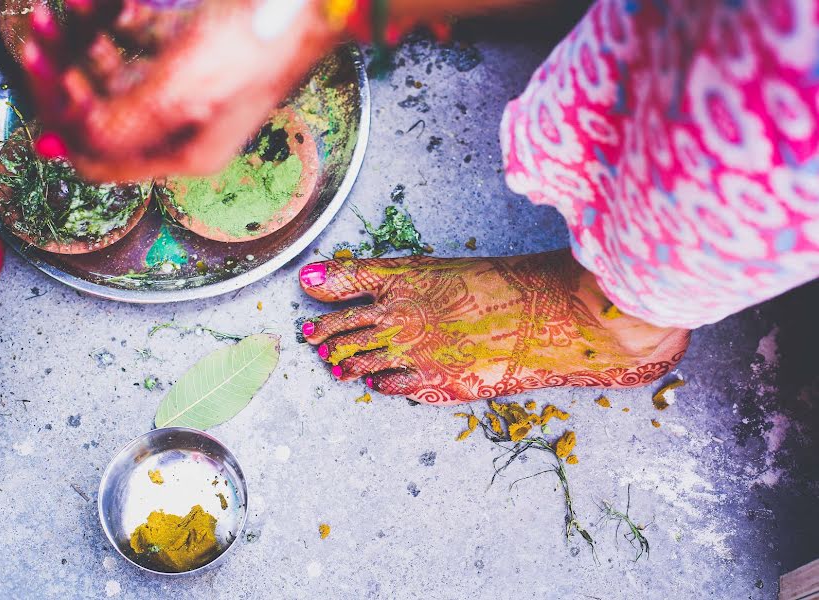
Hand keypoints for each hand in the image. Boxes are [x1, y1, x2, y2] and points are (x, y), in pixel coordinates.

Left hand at [21, 0, 337, 181]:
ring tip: (62, 11)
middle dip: (66, 76)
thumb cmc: (257, 49)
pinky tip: (104, 6)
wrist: (304, 6)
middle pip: (103, 117)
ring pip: (114, 76)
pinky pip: (137, 45)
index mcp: (185, 152)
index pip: (106, 163)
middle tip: (39, 34)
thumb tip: (76, 140)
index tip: (45, 84)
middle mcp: (183, 128)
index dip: (67, 129)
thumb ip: (127, 122)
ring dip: (82, 44)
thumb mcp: (184, 92)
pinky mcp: (190, 54)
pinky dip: (114, 25)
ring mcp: (186, 89)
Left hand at [299, 252, 690, 403]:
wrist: (546, 319)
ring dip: (344, 361)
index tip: (307, 287)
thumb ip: (395, 275)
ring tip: (333, 363)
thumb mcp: (445, 268)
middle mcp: (401, 316)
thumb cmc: (502, 285)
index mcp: (405, 280)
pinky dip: (380, 382)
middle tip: (310, 339)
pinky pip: (393, 386)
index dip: (325, 284)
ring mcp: (414, 352)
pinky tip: (375, 381)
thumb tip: (347, 275)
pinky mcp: (434, 383)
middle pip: (345, 328)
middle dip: (323, 334)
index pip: (349, 280)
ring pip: (362, 361)